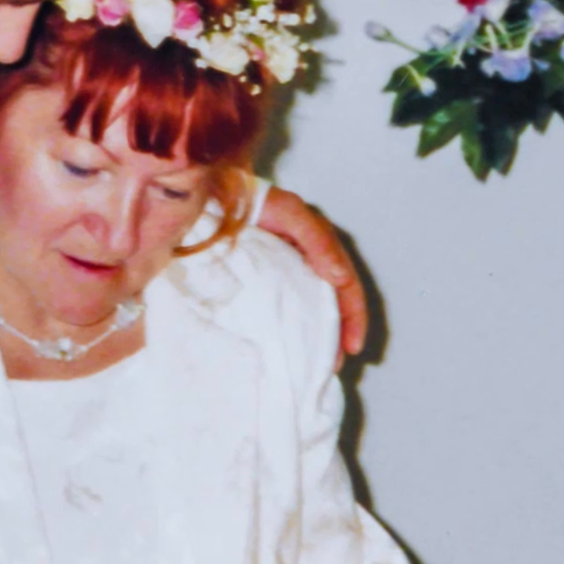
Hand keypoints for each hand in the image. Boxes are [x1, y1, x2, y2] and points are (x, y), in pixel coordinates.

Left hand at [255, 188, 367, 364]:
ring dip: (315, 335)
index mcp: (318, 247)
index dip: (353, 317)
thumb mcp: (291, 213)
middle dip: (336, 335)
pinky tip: (286, 345)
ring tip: (312, 363)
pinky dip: (289, 327)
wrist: (210, 196)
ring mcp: (283, 272)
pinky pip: (282, 306)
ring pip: (308, 308)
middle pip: (331, 303)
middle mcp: (305, 261)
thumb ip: (318, 241)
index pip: (345, 286)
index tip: (351, 347)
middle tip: (331, 366)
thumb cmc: (252, 201)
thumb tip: (341, 277)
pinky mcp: (260, 280)